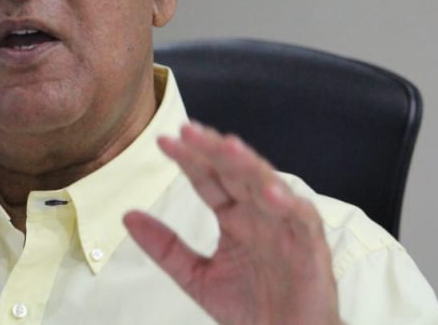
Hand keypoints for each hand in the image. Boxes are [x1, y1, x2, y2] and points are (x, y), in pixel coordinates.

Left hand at [123, 122, 340, 324]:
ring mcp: (284, 225)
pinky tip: (269, 193)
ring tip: (227, 146)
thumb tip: (127, 217)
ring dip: (248, 164)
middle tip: (188, 131)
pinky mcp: (310, 245)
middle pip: (234, 172)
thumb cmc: (251, 308)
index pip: (208, 179)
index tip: (163, 141)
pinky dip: (288, 204)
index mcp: (233, 216)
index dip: (188, 159)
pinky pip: (301, 218)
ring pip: (266, 184)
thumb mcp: (196, 277)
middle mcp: (257, 213)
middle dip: (213, 150)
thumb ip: (165, 248)